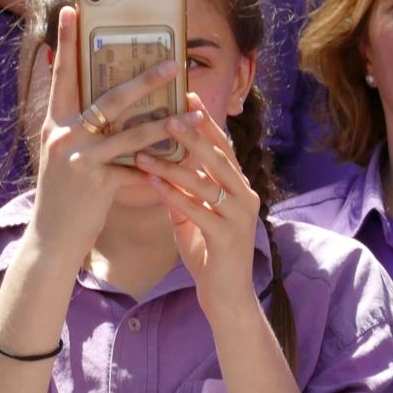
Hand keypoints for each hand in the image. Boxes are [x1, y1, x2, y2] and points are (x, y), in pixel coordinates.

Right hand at [27, 6, 184, 263]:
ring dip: (170, 121)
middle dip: (145, 79)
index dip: (66, 42)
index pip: (62, 75)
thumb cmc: (67, 197)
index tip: (72, 9)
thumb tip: (107, 104)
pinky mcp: (96, 181)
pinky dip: (164, 166)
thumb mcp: (66, 157)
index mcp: (54, 124)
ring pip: (132, 132)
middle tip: (173, 61)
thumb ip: (83, 129)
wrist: (52, 240)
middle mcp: (63, 135)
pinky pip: (139, 168)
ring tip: (197, 110)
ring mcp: (78, 157)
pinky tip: (188, 163)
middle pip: (109, 97)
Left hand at [134, 94, 260, 314]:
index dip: (204, 121)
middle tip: (168, 113)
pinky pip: (197, 210)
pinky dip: (174, 195)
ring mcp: (240, 217)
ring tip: (147, 150)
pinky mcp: (228, 237)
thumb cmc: (209, 255)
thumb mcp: (193, 217)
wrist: (226, 297)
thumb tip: (159, 166)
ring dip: (174, 164)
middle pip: (219, 157)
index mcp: (239, 188)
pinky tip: (152, 183)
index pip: (222, 147)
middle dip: (193, 134)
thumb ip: (182, 192)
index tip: (185, 95)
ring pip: (206, 182)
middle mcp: (245, 196)